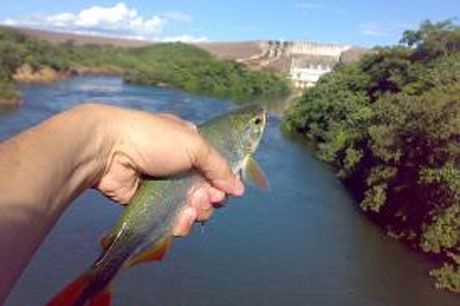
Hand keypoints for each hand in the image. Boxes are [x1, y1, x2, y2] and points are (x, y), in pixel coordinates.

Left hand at [91, 104, 244, 235]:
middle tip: (204, 199)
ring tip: (191, 210)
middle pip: (205, 191)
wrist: (109, 150)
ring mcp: (164, 187)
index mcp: (190, 147)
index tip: (223, 190)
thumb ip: (219, 167)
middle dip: (209, 199)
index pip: (214, 169)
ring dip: (197, 212)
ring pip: (190, 208)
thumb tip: (238, 189)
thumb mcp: (194, 145)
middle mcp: (179, 167)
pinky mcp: (150, 204)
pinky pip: (171, 219)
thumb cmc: (154, 139)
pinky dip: (180, 223)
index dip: (222, 182)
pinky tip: (181, 221)